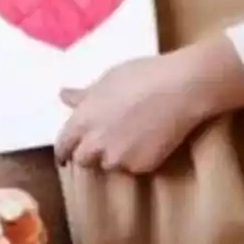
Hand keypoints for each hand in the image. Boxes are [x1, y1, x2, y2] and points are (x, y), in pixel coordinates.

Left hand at [53, 52, 207, 173]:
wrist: (180, 88)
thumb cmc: (141, 76)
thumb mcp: (106, 80)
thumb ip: (83, 96)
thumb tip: (63, 95)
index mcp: (82, 121)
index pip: (63, 145)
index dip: (63, 151)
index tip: (65, 155)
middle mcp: (96, 144)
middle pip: (83, 160)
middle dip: (89, 155)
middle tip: (102, 145)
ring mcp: (118, 158)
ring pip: (109, 165)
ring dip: (114, 157)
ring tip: (131, 138)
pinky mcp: (142, 166)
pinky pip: (133, 167)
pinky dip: (137, 159)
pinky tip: (149, 141)